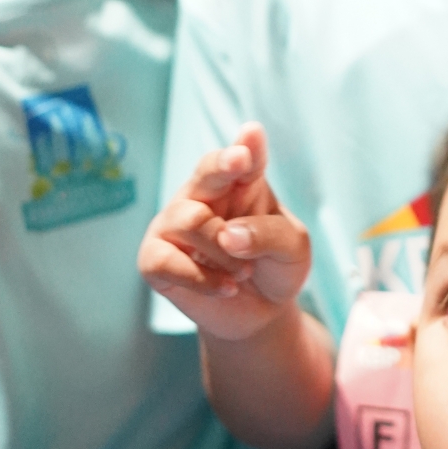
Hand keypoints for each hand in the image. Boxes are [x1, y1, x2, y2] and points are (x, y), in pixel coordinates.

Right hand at [137, 122, 310, 340]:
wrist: (261, 312)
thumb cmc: (275, 268)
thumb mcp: (292, 248)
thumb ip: (268, 234)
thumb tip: (228, 235)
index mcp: (241, 184)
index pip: (242, 159)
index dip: (245, 147)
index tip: (252, 136)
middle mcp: (204, 196)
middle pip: (206, 173)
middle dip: (221, 166)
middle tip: (240, 162)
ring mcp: (175, 225)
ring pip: (189, 219)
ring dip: (223, 252)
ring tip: (243, 272)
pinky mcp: (155, 259)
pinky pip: (165, 260)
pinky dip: (201, 278)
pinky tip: (225, 288)